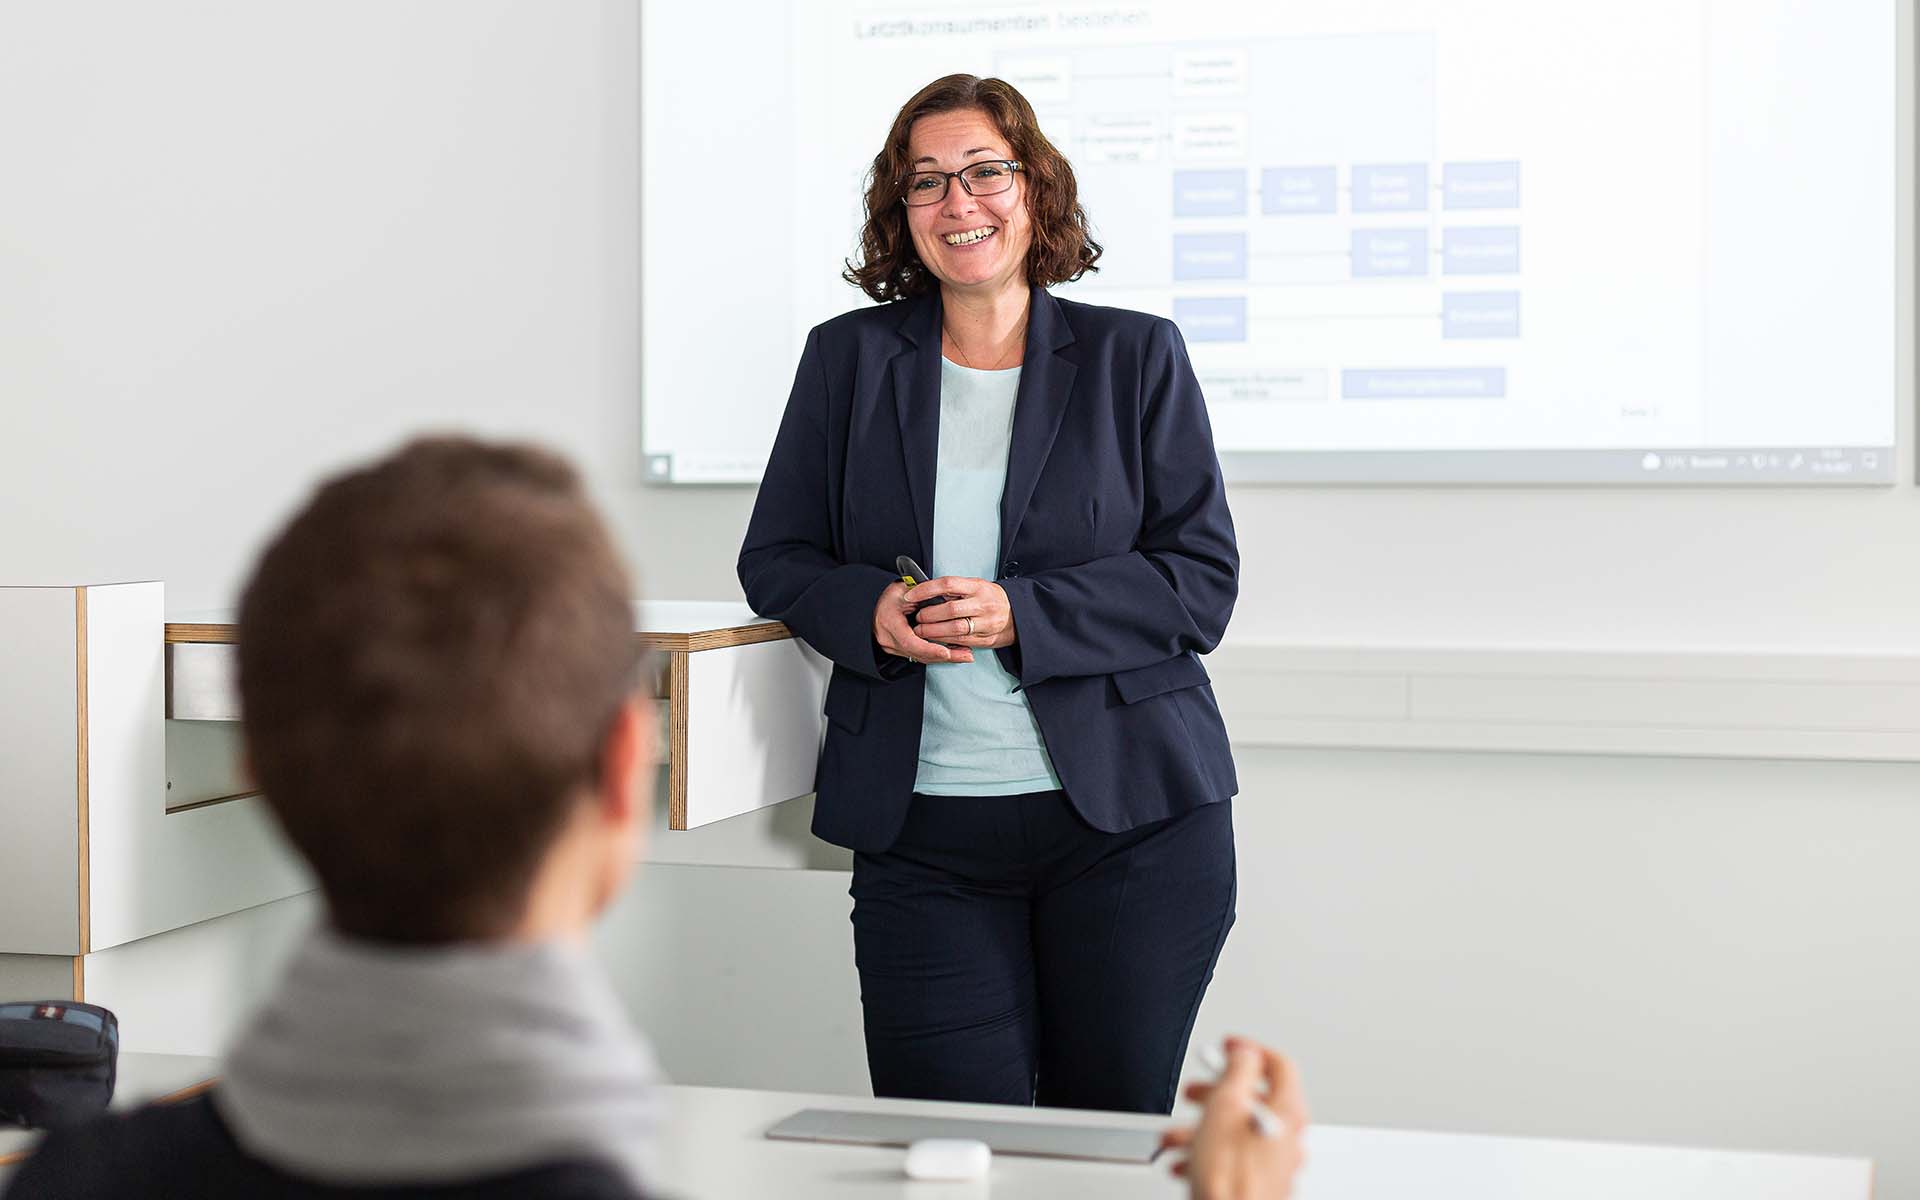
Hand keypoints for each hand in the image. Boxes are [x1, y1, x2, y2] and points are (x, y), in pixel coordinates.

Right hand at [873, 580, 973, 664]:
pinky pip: (919, 655)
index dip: (930, 648)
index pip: (910, 641)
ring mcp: (893, 646)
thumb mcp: (902, 589)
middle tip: (967, 655)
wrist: (870, 604)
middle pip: (919, 654)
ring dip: (944, 657)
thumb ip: (922, 595)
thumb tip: (946, 600)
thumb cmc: (888, 595)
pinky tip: (954, 653)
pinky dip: (937, 655)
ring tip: (966, 655)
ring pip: (921, 657)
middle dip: (944, 655)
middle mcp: (889, 639)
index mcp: (889, 622)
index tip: (947, 652)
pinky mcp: (899, 649)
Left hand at [903, 576, 1017, 649]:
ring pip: (954, 629)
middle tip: (917, 617)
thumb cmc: (989, 598)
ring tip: (921, 630)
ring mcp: (986, 623)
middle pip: (950, 610)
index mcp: (977, 586)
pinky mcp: (986, 639)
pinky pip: (961, 641)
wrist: (1017, 614)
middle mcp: (982, 604)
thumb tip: (924, 590)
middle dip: (928, 615)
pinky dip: (944, 641)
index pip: (948, 584)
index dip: (926, 589)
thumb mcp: (975, 586)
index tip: (910, 595)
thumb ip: (954, 589)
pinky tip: (934, 640)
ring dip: (933, 631)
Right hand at [1160, 1037, 1307, 1199]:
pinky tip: (1184, 1160)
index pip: (1278, 1065)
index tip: (1227, 1047)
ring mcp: (1275, 1160)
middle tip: (1195, 1090)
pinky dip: (1207, 1151)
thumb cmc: (1230, 1178)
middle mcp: (1287, 1135)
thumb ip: (1237, 1071)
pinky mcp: (1260, 1180)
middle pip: (1253, 1098)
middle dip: (1216, 1092)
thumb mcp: (1225, 1107)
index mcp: (1286, 1111)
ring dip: (1202, 1126)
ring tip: (1176, 1133)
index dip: (1249, 1050)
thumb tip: (1243, 1053)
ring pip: (1237, 1129)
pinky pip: (1233, 1155)